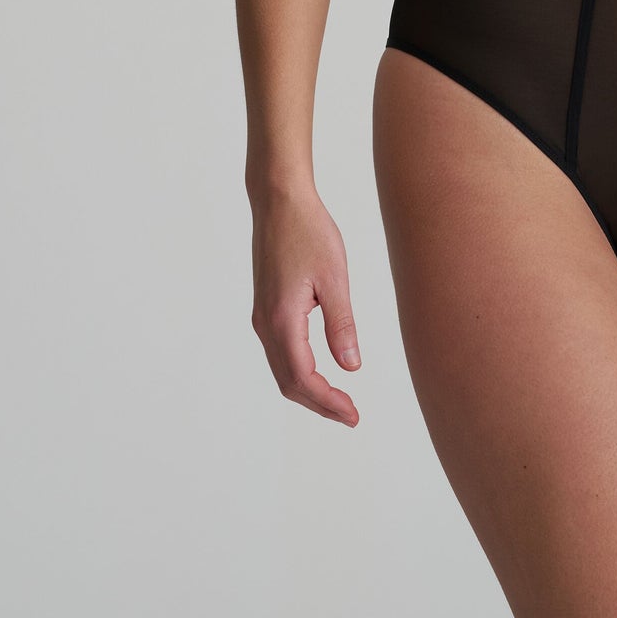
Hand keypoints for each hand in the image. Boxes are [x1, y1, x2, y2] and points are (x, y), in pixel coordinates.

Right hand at [249, 186, 361, 424]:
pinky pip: (280, 353)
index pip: (303, 378)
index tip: (354, 415)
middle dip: (319, 404)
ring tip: (340, 401)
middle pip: (288, 383)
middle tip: (351, 416)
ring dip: (308, 390)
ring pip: (282, 370)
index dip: (328, 402)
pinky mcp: (265, 308)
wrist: (279, 201)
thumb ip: (341, 324)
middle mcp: (266, 324)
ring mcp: (262, 317)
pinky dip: (299, 371)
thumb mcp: (334, 277)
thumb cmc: (309, 232)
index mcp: (283, 319)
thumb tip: (352, 367)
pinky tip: (321, 371)